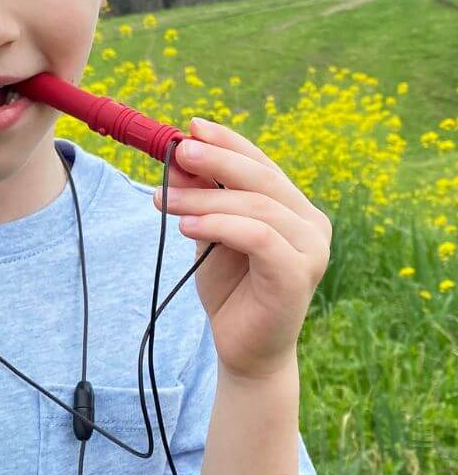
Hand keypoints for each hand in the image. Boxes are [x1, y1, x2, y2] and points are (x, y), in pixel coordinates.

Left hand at [152, 116, 332, 380]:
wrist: (243, 348)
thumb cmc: (229, 285)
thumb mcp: (208, 229)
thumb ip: (201, 195)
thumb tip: (179, 156)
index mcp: (293, 206)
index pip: (261, 162)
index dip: (228, 142)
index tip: (191, 127)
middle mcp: (311, 222)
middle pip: (261, 178)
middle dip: (216, 160)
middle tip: (178, 151)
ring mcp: (311, 249)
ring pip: (256, 206)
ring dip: (204, 198)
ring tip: (163, 199)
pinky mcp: (297, 276)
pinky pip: (258, 238)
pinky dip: (220, 225)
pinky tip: (186, 226)